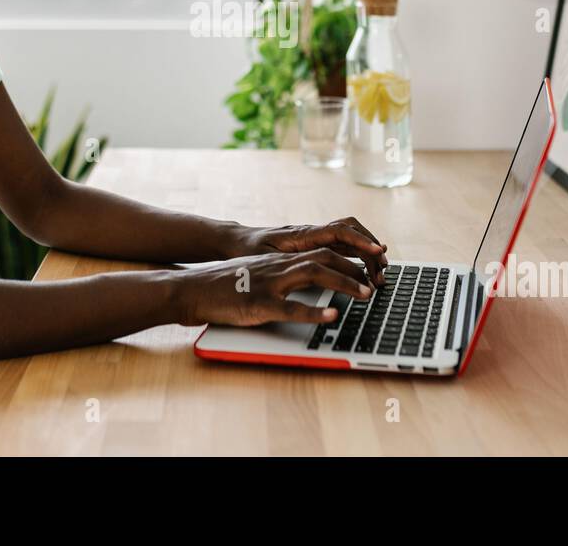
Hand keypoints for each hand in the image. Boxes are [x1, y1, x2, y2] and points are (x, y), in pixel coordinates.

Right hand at [172, 249, 375, 326]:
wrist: (192, 289)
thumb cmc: (225, 286)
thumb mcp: (258, 274)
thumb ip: (283, 275)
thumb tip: (308, 281)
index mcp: (280, 260)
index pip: (322, 251)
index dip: (350, 259)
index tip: (370, 269)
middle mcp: (278, 266)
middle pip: (325, 257)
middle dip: (355, 269)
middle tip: (375, 285)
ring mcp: (268, 283)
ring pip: (313, 273)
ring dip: (344, 283)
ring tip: (365, 295)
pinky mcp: (258, 303)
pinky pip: (290, 306)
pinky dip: (313, 310)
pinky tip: (331, 315)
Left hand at [232, 216, 388, 285]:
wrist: (235, 240)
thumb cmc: (248, 250)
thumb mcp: (264, 259)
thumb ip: (288, 264)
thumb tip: (312, 271)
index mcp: (302, 235)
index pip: (339, 232)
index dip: (361, 241)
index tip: (379, 252)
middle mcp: (311, 232)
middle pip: (351, 231)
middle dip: (371, 249)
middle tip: (383, 273)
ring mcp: (313, 237)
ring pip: (349, 236)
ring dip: (367, 250)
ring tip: (380, 272)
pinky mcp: (313, 244)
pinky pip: (341, 243)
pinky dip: (358, 252)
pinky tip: (367, 264)